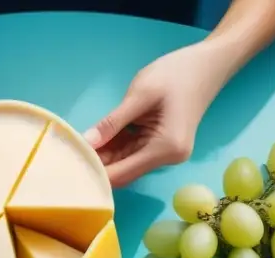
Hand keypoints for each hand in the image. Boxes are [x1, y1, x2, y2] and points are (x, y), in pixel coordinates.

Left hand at [85, 42, 227, 186]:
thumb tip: (87, 142)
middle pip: (125, 171)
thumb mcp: (141, 94)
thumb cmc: (177, 74)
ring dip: (105, 154)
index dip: (96, 172)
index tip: (71, 164)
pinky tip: (98, 138)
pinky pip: (134, 151)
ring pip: (127, 162)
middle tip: (68, 153)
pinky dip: (116, 146)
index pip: (123, 173)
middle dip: (98, 164)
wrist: (206, 66)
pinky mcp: (162, 145)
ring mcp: (166, 153)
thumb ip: (113, 122)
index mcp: (165, 149)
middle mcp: (168, 158)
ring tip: (78, 145)